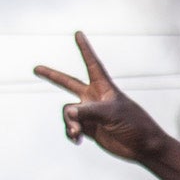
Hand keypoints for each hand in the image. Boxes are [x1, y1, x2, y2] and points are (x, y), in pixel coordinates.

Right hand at [34, 31, 160, 158]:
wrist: (142, 146)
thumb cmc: (134, 124)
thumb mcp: (111, 114)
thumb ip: (88, 111)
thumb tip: (68, 112)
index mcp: (104, 87)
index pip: (92, 63)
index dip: (84, 48)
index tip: (78, 33)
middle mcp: (94, 98)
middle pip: (68, 83)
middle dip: (52, 76)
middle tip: (36, 68)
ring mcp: (90, 113)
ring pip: (68, 112)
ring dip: (69, 123)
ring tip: (77, 133)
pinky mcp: (88, 128)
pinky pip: (71, 127)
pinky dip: (71, 133)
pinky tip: (77, 140)